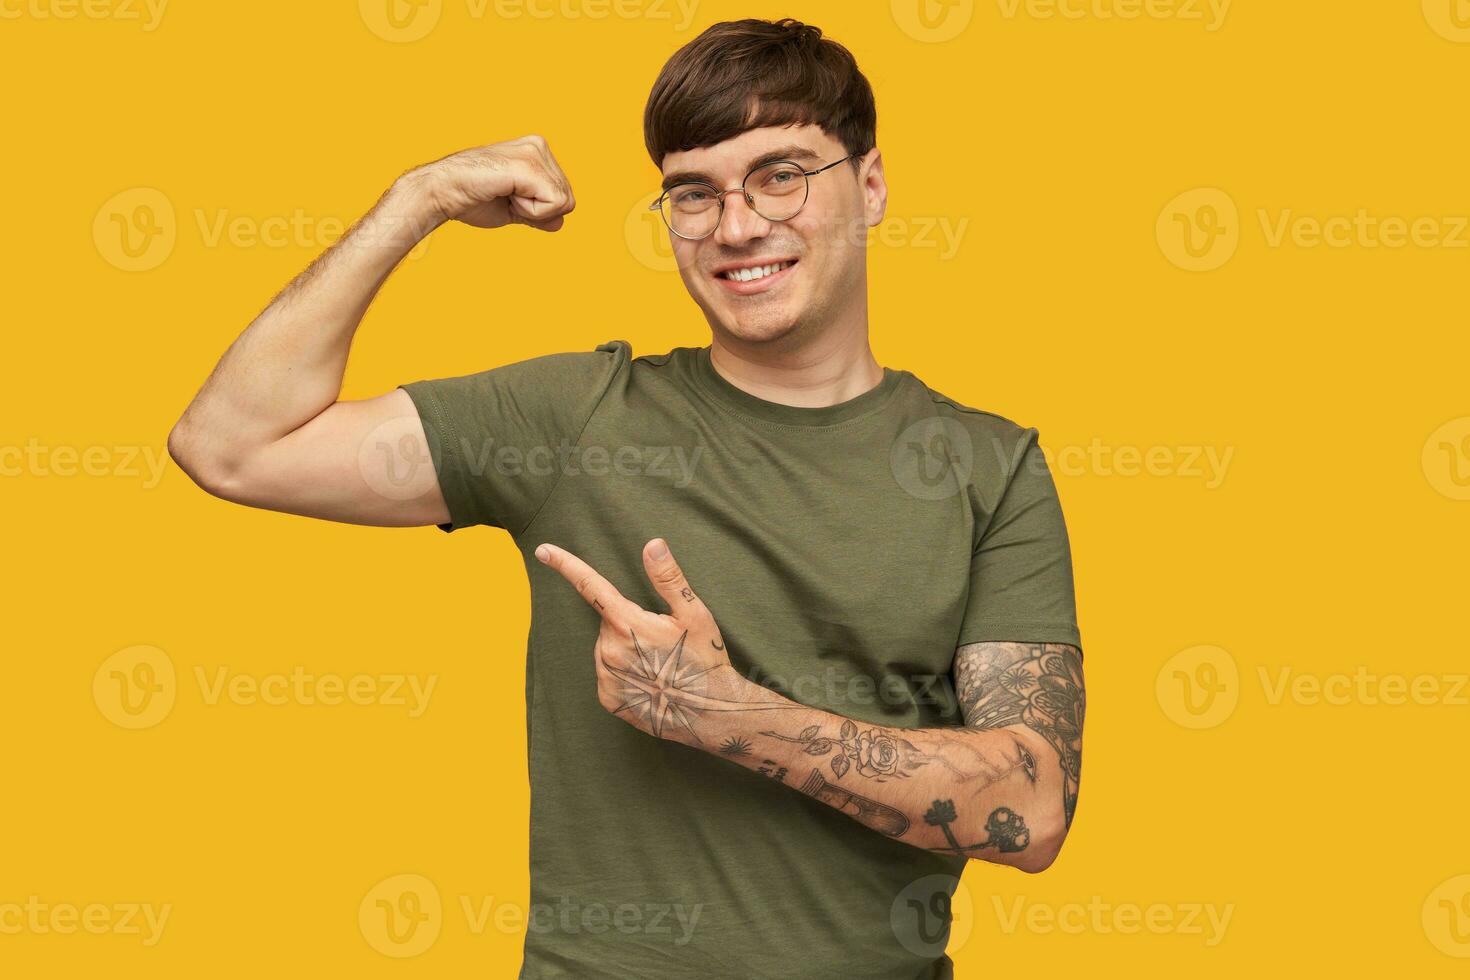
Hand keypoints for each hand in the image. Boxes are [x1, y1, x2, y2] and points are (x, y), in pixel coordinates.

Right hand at [399, 134, 575, 231]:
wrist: (442, 192)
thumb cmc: (470, 199)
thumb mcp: (513, 209)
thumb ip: (538, 214)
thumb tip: (560, 223)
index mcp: (536, 152)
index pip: (563, 196)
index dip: (539, 211)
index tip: (508, 199)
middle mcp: (538, 146)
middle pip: (568, 199)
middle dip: (539, 211)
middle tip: (505, 198)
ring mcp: (534, 152)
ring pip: (563, 202)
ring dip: (532, 210)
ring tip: (504, 194)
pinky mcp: (529, 165)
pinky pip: (554, 203)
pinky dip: (531, 211)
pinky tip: (506, 195)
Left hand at [535, 537, 780, 744]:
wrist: (710, 714)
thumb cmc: (705, 660)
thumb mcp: (694, 614)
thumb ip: (668, 578)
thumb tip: (653, 544)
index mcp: (626, 623)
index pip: (590, 586)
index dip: (566, 565)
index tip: (543, 550)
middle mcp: (608, 650)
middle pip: (608, 621)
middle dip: (627, 622)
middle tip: (660, 638)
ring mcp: (606, 676)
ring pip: (606, 647)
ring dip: (625, 647)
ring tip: (659, 663)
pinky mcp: (608, 698)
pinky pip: (608, 672)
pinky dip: (624, 671)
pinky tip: (649, 680)